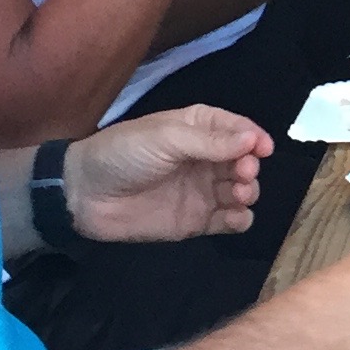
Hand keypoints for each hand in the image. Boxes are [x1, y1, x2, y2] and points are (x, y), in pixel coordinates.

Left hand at [64, 106, 270, 242]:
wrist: (85, 194)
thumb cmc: (123, 154)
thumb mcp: (165, 137)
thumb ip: (210, 141)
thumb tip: (252, 140)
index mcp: (198, 128)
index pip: (238, 129)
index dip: (254, 137)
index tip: (263, 149)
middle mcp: (205, 158)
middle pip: (244, 161)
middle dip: (250, 167)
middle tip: (243, 173)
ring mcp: (203, 191)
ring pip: (242, 190)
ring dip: (248, 191)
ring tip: (239, 194)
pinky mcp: (197, 221)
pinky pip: (229, 220)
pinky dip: (240, 219)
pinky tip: (236, 217)